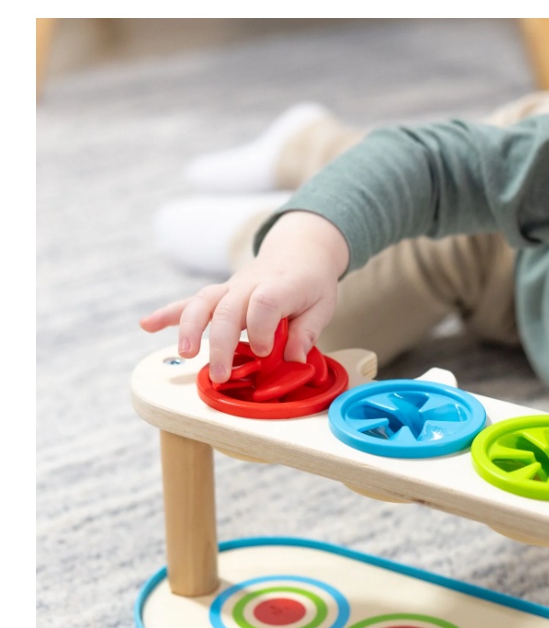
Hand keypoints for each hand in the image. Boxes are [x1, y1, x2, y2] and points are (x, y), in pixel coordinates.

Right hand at [140, 211, 349, 381]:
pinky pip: (190, 302)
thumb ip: (307, 332)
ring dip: (191, 328)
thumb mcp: (322, 306)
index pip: (264, 304)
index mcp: (280, 286)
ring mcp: (231, 288)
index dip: (262, 330)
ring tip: (185, 353)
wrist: (299, 252)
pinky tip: (146, 325)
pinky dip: (167, 313)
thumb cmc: (311, 283)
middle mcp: (250, 285)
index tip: (265, 352)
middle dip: (221, 344)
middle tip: (220, 375)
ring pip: (204, 303)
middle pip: (229, 310)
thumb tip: (293, 359)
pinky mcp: (219, 295)